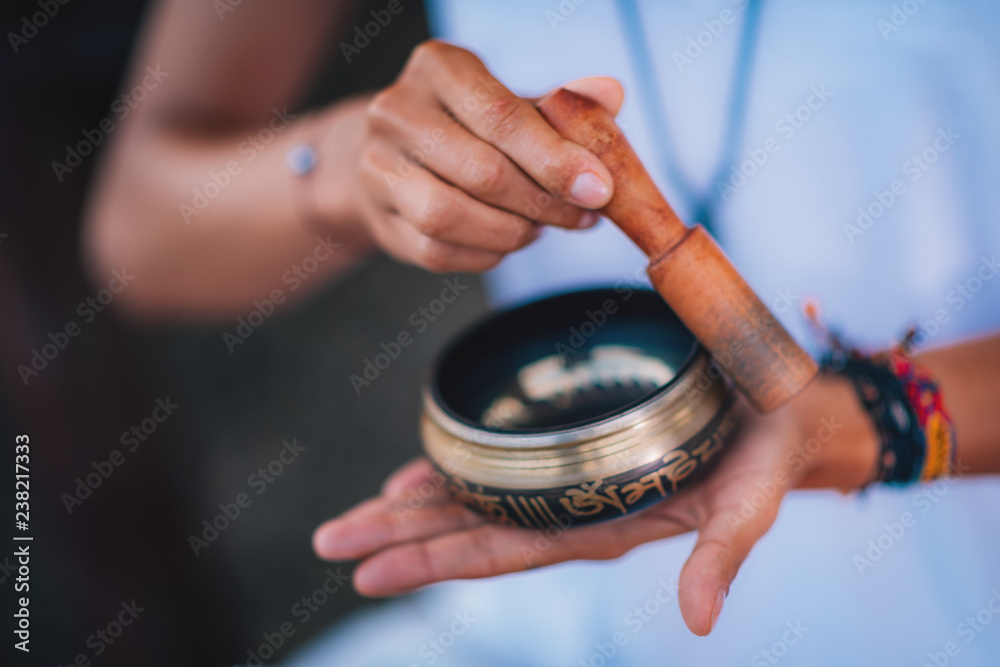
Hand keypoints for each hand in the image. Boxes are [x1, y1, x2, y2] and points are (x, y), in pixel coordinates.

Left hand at [313, 377, 876, 635]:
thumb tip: (701, 624)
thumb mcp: (753, 504)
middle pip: (473, 531)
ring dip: (419, 508)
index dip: (436, 563)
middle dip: (401, 537)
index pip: (504, 552)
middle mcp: (577, 511)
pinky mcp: (581, 451)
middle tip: (329, 539)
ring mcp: (575, 483)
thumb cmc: (772, 457)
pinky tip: (420, 475)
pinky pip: (504, 467)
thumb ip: (722, 558)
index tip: (367, 570)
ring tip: (360, 513)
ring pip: (481, 501)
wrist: (787, 418)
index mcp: (605, 528)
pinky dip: (457, 473)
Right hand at [343, 40, 622, 272]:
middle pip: (480, 172)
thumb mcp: (516, 102)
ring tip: (539, 227)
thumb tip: (610, 96)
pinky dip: (485, 255)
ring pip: (449, 216)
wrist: (401, 153)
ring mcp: (378, 167)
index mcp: (437, 68)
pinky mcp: (380, 218)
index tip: (599, 189)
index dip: (554, 159)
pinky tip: (506, 242)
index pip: (500, 117)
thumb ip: (563, 105)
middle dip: (542, 203)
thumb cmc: (472, 127)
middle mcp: (396, 112)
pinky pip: (437, 251)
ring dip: (511, 233)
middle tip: (582, 216)